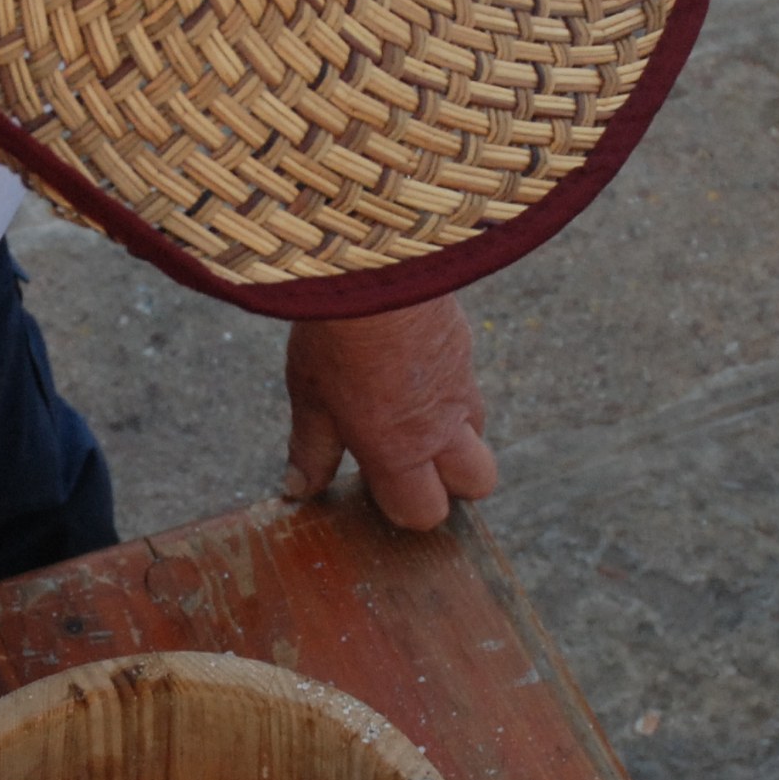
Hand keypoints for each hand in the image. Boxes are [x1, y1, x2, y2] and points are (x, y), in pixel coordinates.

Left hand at [281, 298, 497, 530]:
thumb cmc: (337, 337)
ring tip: (409, 414)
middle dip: (451, 482)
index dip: (403, 508)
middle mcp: (441, 429)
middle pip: (478, 483)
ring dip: (454, 435)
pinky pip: (468, 384)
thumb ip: (311, 449)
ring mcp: (461, 387)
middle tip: (408, 460)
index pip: (423, 513)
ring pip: (479, 433)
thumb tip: (299, 488)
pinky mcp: (465, 347)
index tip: (374, 486)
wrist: (376, 266)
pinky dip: (448, 389)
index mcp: (398, 452)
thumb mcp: (309, 399)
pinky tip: (411, 365)